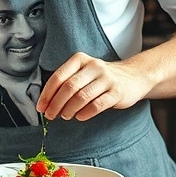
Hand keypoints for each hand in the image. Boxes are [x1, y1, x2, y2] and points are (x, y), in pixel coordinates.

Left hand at [36, 53, 151, 120]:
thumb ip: (67, 81)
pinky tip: (80, 117)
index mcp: (80, 59)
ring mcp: (107, 78)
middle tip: (51, 115)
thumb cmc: (102, 78)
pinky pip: (97, 105)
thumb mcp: (84, 72)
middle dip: (56, 104)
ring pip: (82, 96)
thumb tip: (46, 101)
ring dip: (69, 109)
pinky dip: (85, 113)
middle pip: (69, 87)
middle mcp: (94, 66)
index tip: (41, 107)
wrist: (134, 77)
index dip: (47, 94)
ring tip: (65, 116)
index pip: (58, 76)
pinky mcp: (117, 92)